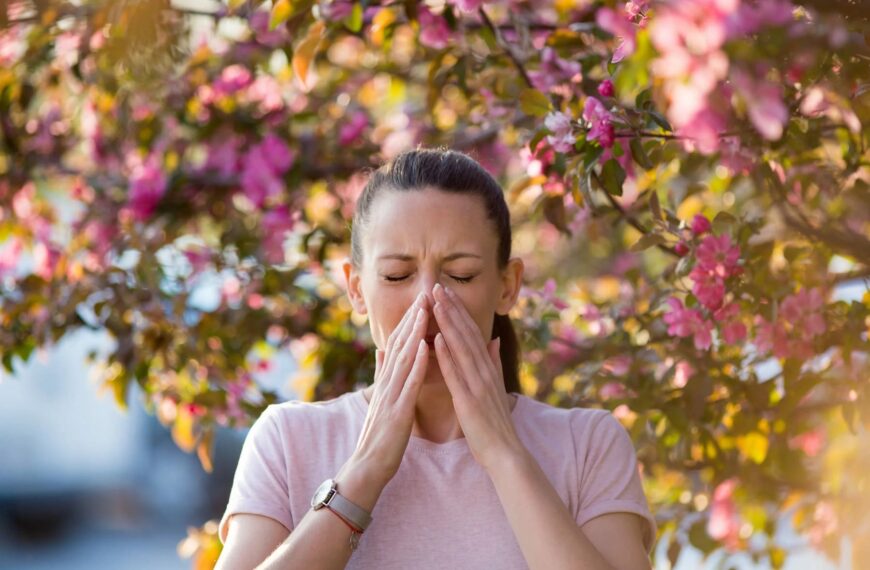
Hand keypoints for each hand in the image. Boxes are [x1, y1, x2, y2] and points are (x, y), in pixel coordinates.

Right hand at [351, 291, 430, 485]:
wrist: (367, 467)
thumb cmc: (379, 436)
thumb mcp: (381, 399)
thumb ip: (382, 374)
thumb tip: (381, 350)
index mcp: (386, 381)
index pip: (398, 345)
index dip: (409, 321)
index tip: (421, 300)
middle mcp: (387, 383)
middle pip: (400, 345)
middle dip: (413, 318)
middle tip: (425, 293)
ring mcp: (390, 396)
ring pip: (403, 358)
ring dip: (414, 332)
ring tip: (425, 310)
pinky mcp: (398, 411)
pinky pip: (408, 383)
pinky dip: (417, 363)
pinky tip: (425, 346)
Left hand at [431, 283, 523, 470]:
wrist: (505, 453)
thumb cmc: (495, 423)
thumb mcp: (495, 387)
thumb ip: (493, 362)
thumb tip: (492, 340)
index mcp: (487, 368)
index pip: (471, 333)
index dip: (458, 311)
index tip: (445, 291)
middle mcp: (484, 371)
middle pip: (466, 333)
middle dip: (451, 308)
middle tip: (436, 286)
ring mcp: (477, 384)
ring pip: (461, 347)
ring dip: (447, 323)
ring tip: (435, 302)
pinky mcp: (469, 400)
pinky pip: (456, 374)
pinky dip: (447, 355)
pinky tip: (436, 339)